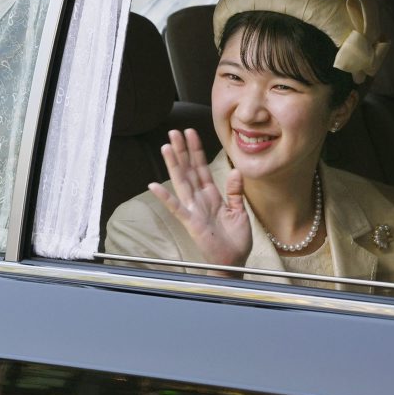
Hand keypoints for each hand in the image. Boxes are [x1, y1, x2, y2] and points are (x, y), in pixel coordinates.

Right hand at [148, 129, 251, 273]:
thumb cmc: (236, 240)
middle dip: (182, 151)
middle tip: (174, 132)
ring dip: (174, 165)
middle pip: (189, 170)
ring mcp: (194, 210)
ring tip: (166, 146)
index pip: (201, 168)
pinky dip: (165, 197)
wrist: (234, 263)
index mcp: (211, 196)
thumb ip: (235, 191)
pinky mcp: (191, 223)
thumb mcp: (239, 212)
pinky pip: (177, 208)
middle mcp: (200, 200)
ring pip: (182, 182)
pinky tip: (154, 185)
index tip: (190, 133)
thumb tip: (236, 170)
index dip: (196, 150)